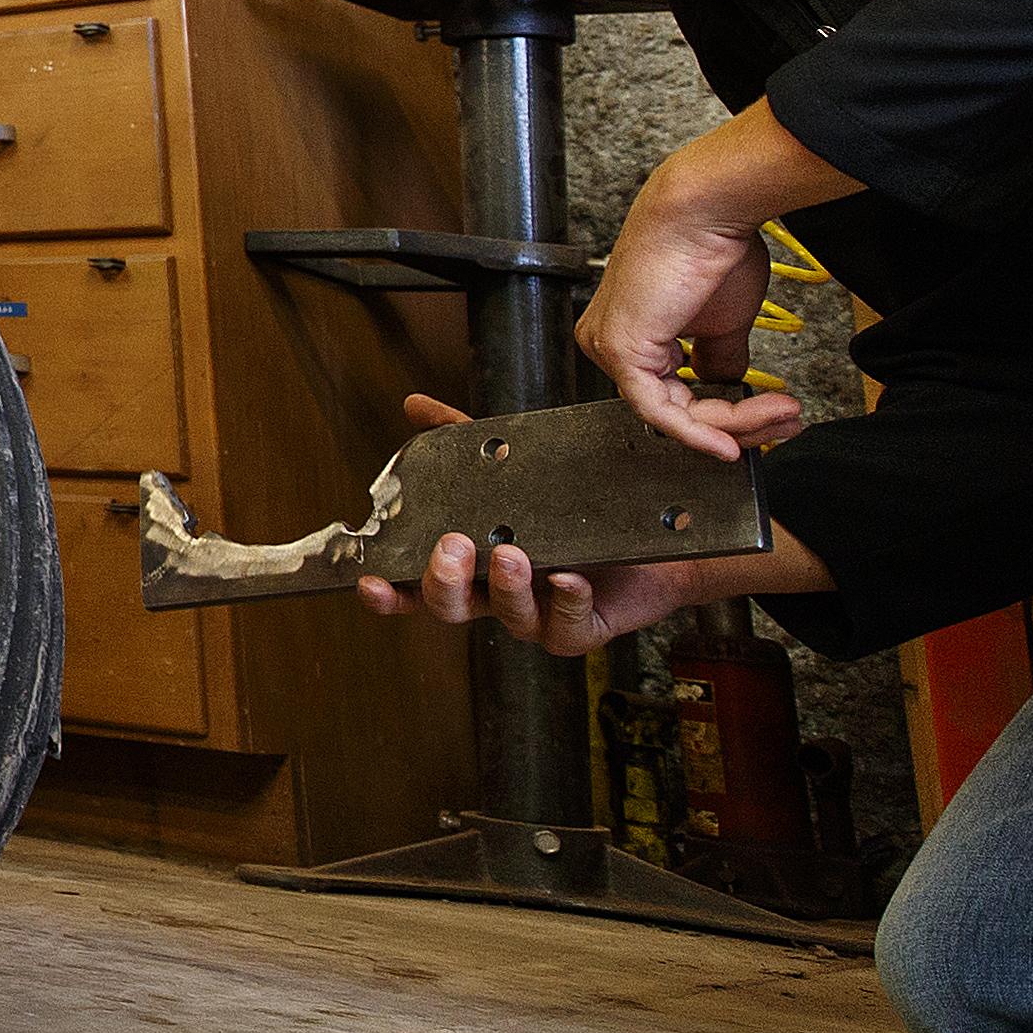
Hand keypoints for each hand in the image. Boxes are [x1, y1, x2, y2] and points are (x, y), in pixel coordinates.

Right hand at [350, 394, 830, 656]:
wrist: (660, 541)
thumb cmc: (581, 510)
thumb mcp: (517, 471)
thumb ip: (464, 442)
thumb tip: (416, 405)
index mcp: (476, 566)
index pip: (420, 586)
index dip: (392, 592)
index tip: (372, 579)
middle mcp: (501, 596)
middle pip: (453, 608)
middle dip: (444, 582)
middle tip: (451, 548)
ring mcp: (541, 616)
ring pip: (510, 616)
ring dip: (506, 586)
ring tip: (511, 554)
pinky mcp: (583, 627)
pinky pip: (568, 626)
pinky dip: (567, 602)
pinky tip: (568, 579)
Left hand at [578, 100, 854, 460]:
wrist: (705, 212)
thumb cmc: (712, 249)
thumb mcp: (723, 321)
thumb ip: (717, 358)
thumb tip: (726, 385)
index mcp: (631, 335)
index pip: (677, 397)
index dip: (730, 416)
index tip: (774, 417)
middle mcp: (611, 344)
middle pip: (678, 410)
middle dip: (741, 423)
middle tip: (787, 419)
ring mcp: (610, 349)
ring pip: (677, 414)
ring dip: (738, 422)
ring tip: (784, 413)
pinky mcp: (621, 352)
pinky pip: (659, 411)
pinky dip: (700, 433)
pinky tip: (732, 444)